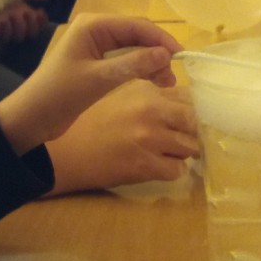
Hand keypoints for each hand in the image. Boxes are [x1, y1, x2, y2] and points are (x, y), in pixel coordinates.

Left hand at [0, 1, 48, 43]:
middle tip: (26, 13)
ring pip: (19, 36)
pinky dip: (4, 30)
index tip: (40, 12)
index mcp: (23, 10)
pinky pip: (4, 38)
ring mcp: (6, 26)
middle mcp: (16, 20)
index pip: (39, 23)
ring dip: (18, 27)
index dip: (42, 21)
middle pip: (31, 32)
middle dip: (32, 24)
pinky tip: (1, 21)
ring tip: (12, 16)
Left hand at [0, 14, 181, 155]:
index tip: (181, 57)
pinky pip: (126, 61)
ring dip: (152, 63)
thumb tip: (166, 55)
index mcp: (92, 25)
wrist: (32, 119)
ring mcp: (97, 47)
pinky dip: (141, 70)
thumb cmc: (60, 94)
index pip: (136, 25)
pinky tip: (154, 82)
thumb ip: (132, 65)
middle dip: (157, 52)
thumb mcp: (98, 79)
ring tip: (166, 83)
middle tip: (173, 75)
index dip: (160, 39)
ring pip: (134, 49)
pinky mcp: (98, 64)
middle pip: (137, 35)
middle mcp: (96, 30)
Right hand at [46, 80, 199, 193]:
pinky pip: (177, 170)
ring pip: (190, 147)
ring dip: (183, 153)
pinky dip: (172, 170)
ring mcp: (149, 138)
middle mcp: (150, 110)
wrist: (65, 152)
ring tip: (166, 153)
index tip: (186, 120)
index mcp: (145, 90)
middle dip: (192, 132)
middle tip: (182, 139)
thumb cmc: (91, 122)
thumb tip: (185, 104)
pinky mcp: (145, 165)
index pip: (188, 97)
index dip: (191, 110)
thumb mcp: (120, 96)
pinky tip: (157, 166)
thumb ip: (151, 96)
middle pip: (194, 121)